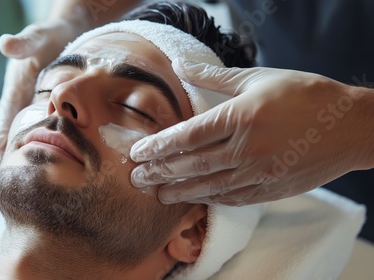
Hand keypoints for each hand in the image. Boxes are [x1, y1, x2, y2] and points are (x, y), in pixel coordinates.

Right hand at [0, 19, 83, 172]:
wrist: (64, 30)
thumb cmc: (51, 34)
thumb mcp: (39, 36)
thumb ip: (25, 42)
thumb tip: (6, 44)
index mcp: (17, 84)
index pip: (8, 111)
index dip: (2, 129)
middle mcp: (21, 95)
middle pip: (10, 125)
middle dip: (2, 147)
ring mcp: (31, 100)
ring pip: (24, 128)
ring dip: (18, 148)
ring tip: (10, 170)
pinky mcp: (45, 102)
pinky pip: (40, 124)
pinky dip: (38, 139)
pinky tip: (41, 155)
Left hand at [130, 60, 365, 205]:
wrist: (350, 126)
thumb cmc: (305, 95)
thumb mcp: (258, 78)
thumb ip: (214, 76)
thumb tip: (180, 65)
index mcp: (241, 117)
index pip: (188, 135)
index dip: (159, 145)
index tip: (138, 152)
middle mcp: (247, 148)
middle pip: (192, 164)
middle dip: (160, 172)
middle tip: (136, 178)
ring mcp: (260, 172)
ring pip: (209, 186)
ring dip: (179, 191)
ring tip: (155, 194)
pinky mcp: (271, 189)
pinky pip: (233, 198)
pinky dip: (209, 199)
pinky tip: (193, 199)